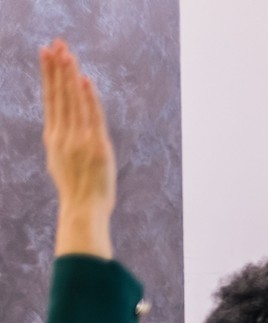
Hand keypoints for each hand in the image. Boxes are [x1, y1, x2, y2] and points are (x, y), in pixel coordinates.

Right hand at [40, 41, 114, 258]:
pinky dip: (88, 98)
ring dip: (69, 75)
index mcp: (54, 137)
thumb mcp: (62, 162)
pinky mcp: (95, 146)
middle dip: (57, 67)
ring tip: (66, 52)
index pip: (51, 99)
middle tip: (55, 44)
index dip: (49, 76)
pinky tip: (83, 79)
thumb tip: (61, 130)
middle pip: (59, 94)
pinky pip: (91, 116)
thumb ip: (63, 142)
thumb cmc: (77, 190)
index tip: (47, 54)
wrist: (83, 210)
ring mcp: (78, 139)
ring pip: (73, 101)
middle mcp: (63, 135)